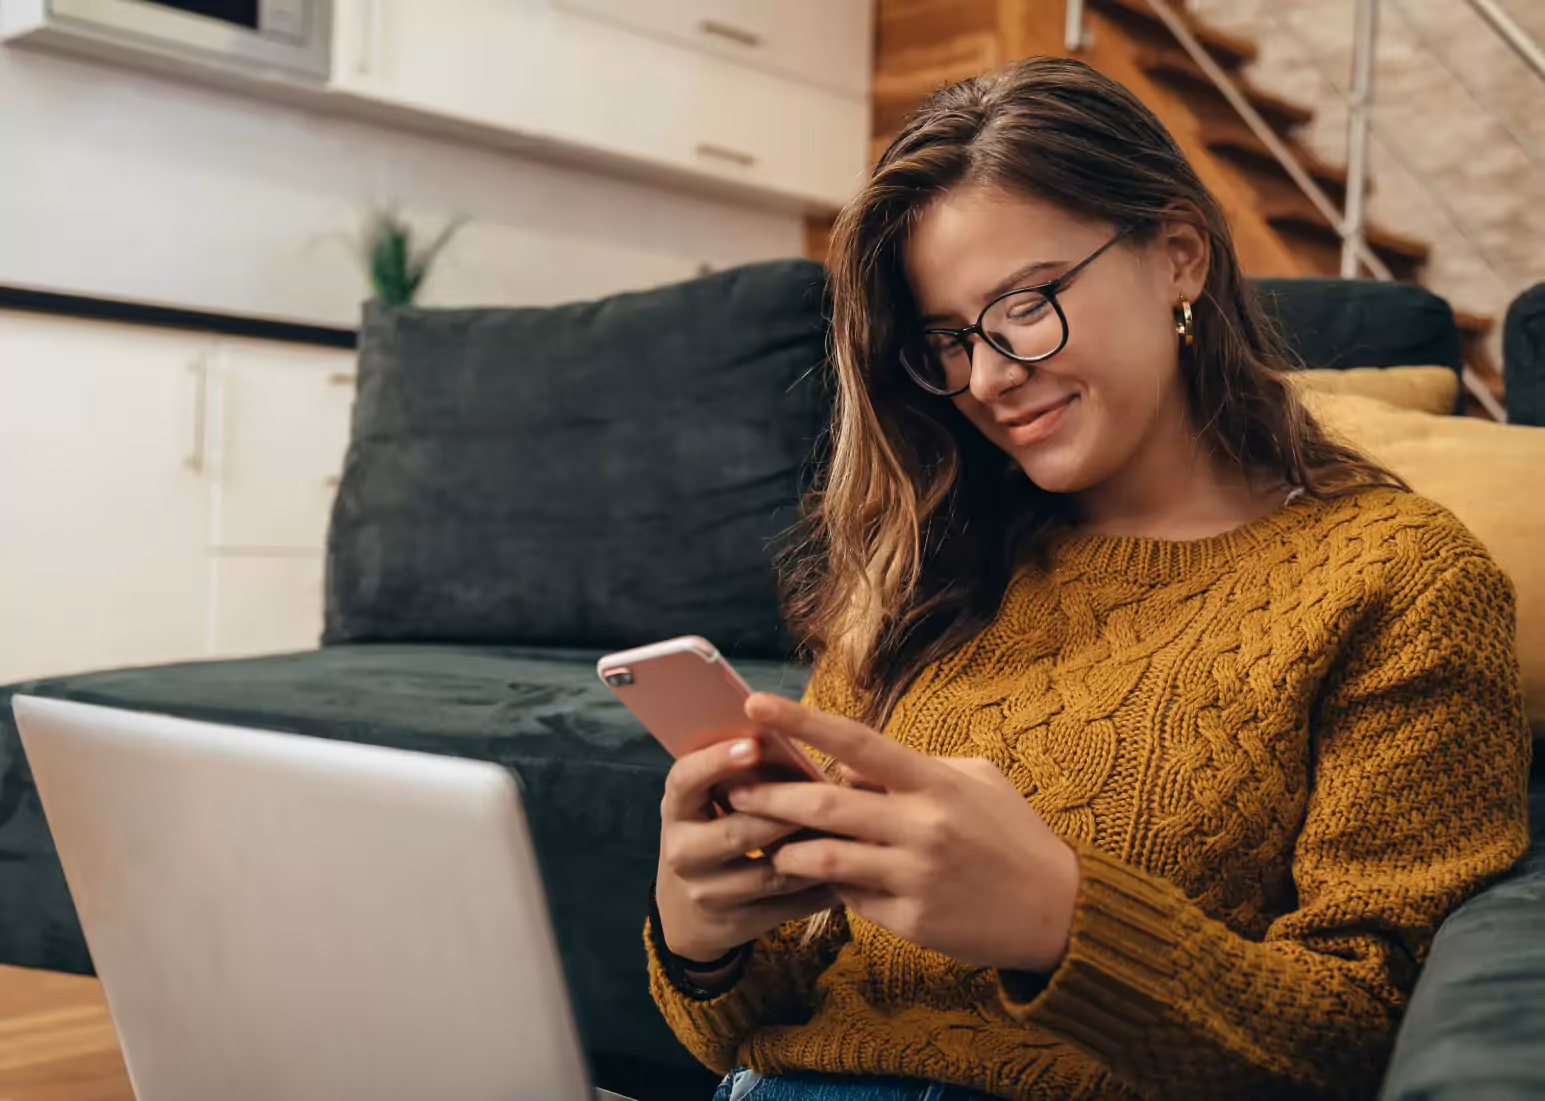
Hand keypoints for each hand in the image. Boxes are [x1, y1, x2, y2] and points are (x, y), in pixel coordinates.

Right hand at [655, 734, 838, 964]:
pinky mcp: (736, 925)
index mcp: (675, 810)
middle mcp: (682, 853)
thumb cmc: (708, 834)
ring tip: (854, 832)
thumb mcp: (706, 804)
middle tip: (828, 793)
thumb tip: (787, 734)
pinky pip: (787, 906)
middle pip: (737, 832)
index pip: (685, 780)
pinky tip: (851, 871)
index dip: (717, 761)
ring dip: (816, 853)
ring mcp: (707, 894)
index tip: (755, 743)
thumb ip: (735, 775)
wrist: (683, 913)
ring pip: (771, 874)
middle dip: (785, 813)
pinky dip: (821, 888)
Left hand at [727, 693, 1079, 972]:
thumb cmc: (1011, 835)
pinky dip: (828, 885)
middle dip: (769, 795)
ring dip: (784, 849)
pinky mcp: (911, 921)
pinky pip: (850, 898)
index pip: (855, 741)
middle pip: (824, 802)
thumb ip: (912, 767)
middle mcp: (921, 825)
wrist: (1059, 910)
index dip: (800, 721)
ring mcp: (914, 876)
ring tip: (766, 844)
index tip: (754, 704)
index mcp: (934, 781)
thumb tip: (850, 761)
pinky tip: (819, 880)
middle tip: (731, 788)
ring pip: (823, 857)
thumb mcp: (974, 780)